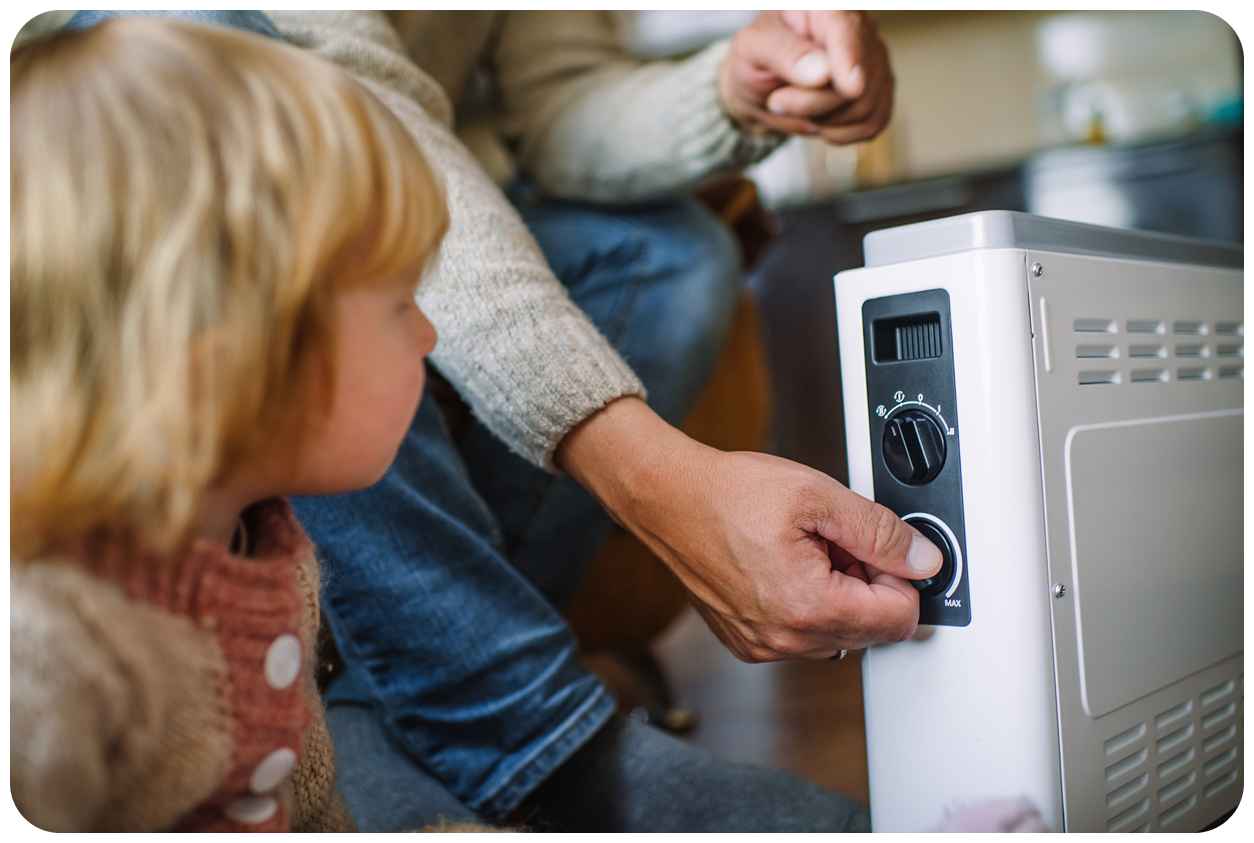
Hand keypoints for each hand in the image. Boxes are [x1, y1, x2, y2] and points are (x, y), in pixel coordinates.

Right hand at [556, 398, 941, 661]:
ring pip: (837, 633)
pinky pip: (802, 635)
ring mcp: (763, 646)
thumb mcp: (818, 496)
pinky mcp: (747, 642)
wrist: (667, 498)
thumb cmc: (728, 494)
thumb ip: (880, 533)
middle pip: (870, 631)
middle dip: (866, 585)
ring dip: (836, 595)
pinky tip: (782, 565)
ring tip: (804, 550)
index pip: (899, 619)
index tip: (876, 546)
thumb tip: (924, 561)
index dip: (898, 576)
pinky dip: (806, 603)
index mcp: (808, 607)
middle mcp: (785, 640)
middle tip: (833, 541)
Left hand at [718, 10, 892, 144]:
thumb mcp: (752, 49)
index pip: (847, 28)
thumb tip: (821, 72)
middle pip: (857, 81)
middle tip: (778, 101)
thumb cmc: (757, 59)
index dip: (850, 58)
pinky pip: (869, 124)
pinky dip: (838, 132)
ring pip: (863, 108)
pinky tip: (819, 117)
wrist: (763, 87)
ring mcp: (875, 59)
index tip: (850, 87)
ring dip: (822, 120)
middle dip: (812, 104)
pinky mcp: (881, 91)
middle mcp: (860, 27)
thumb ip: (783, 54)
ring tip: (797, 105)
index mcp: (827, 7)